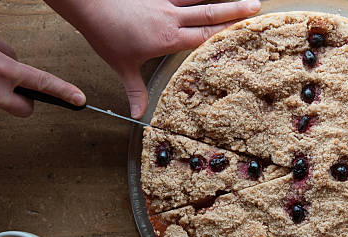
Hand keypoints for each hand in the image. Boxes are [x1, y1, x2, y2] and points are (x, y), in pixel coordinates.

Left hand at [46, 0, 260, 117]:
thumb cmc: (107, 35)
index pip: (204, 37)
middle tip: (256, 5)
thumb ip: (135, 91)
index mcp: (168, 38)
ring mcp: (164, 1)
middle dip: (235, 10)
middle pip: (210, 13)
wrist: (91, 5)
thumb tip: (138, 114)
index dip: (227, 34)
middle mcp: (171, 17)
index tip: (246, 31)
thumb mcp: (122, 67)